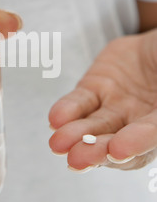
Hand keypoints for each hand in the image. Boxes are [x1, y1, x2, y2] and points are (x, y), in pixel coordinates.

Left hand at [49, 29, 156, 170]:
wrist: (156, 42)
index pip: (152, 135)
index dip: (136, 143)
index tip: (118, 151)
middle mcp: (141, 121)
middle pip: (116, 141)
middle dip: (96, 151)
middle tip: (77, 160)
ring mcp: (116, 107)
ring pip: (93, 126)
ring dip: (75, 136)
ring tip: (58, 144)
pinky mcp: (94, 89)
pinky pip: (78, 103)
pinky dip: (66, 111)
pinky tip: (55, 120)